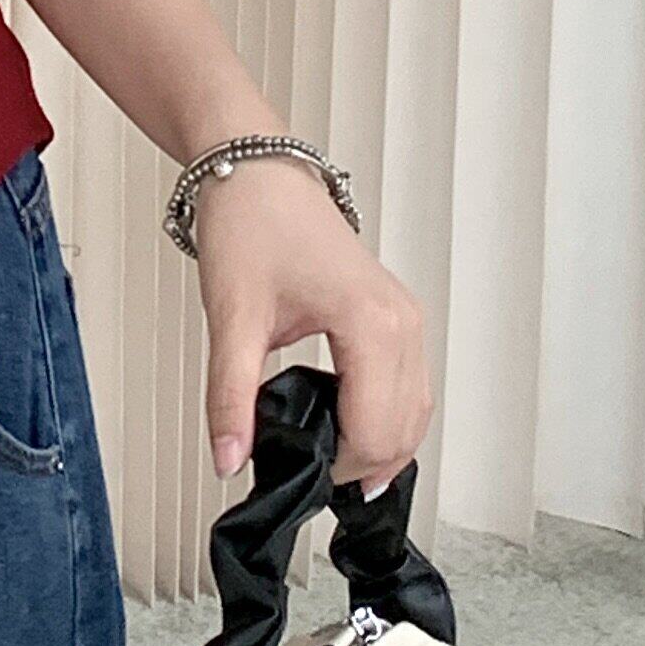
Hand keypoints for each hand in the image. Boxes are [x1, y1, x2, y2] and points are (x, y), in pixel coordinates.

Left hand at [193, 155, 432, 494]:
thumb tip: (229, 457)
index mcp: (371, 321)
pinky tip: (346, 425)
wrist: (254, 170)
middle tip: (308, 475)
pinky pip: (409, 386)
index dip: (337, 467)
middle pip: (404, 430)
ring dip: (380, 445)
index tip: (298, 475)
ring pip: (415, 412)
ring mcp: (404, 316)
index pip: (374, 430)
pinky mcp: (395, 314)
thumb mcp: (232, 317)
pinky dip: (386, 416)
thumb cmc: (250, 222)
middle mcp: (401, 320)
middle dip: (361, 464)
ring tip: (326, 458)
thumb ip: (230, 396)